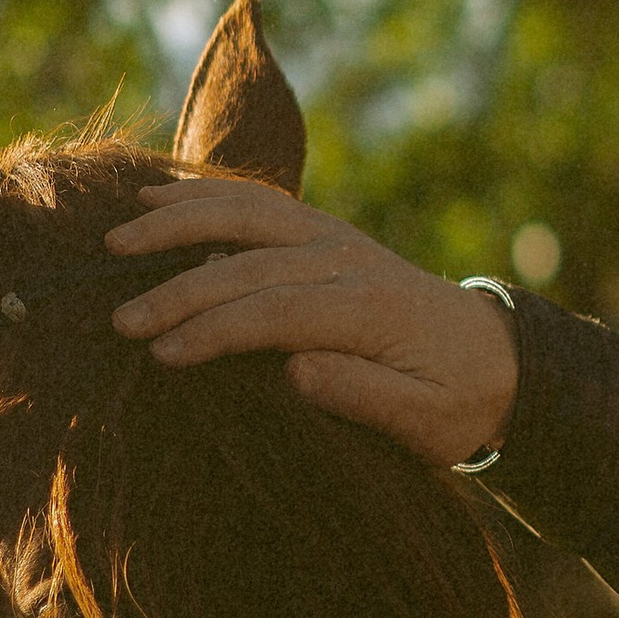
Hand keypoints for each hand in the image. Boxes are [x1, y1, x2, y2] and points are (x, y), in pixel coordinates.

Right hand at [106, 178, 517, 468]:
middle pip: (249, 264)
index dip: (217, 331)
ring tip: (120, 238)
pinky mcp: (325, 232)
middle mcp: (349, 260)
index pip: (277, 312)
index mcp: (372, 308)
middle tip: (121, 321)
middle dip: (180, 291)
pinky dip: (207, 195)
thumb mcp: (429, 422)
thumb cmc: (457, 401)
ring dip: (182, 222)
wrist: (498, 358)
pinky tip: (158, 196)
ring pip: (249, 214)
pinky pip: (260, 203)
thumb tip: (296, 372)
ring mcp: (336, 238)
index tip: (164, 355)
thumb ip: (367, 398)